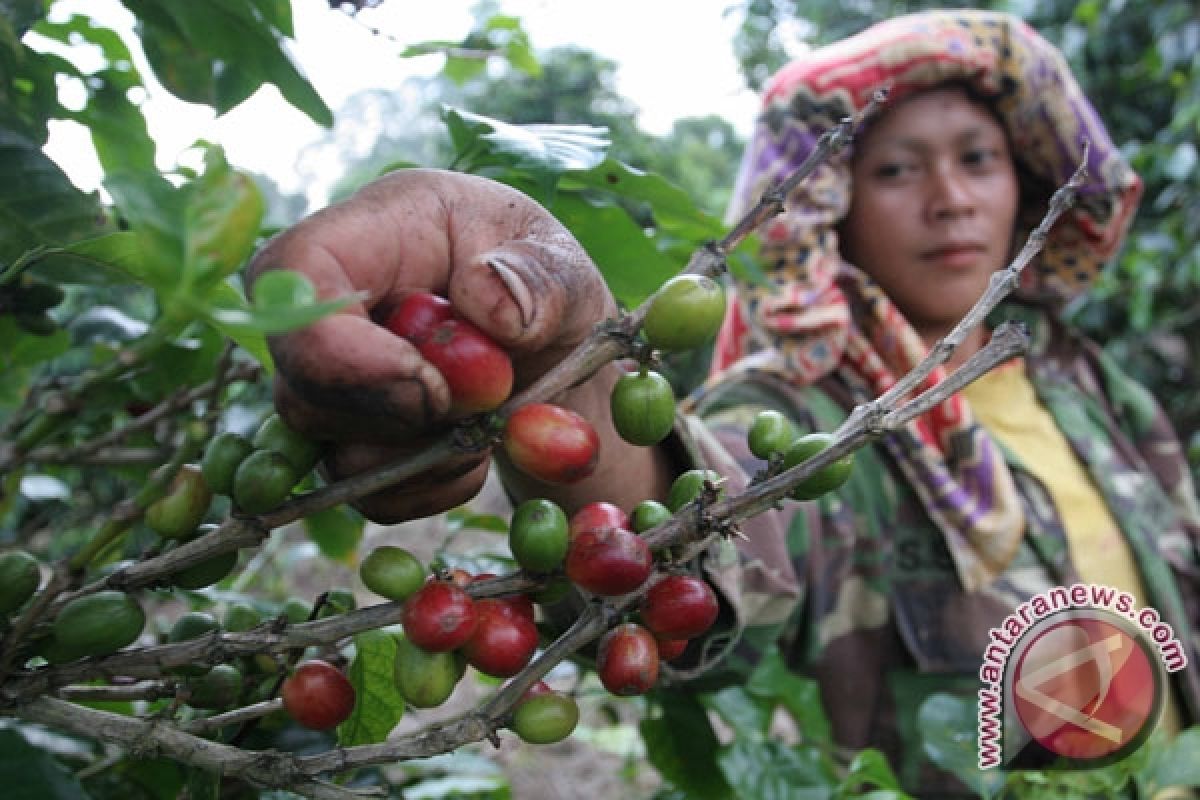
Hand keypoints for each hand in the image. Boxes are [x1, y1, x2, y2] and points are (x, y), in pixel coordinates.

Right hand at [247, 169, 615, 521]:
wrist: (557, 351)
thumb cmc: (548, 284)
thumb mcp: (564, 266)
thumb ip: (541, 281)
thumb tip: (496, 311)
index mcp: (373, 232)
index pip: (291, 277)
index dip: (337, 349)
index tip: (429, 387)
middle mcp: (331, 306)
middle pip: (300, 384)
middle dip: (397, 420)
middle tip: (480, 411)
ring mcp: (334, 379)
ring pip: (332, 449)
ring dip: (424, 458)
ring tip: (490, 423)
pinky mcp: (352, 439)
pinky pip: (371, 491)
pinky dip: (435, 485)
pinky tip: (476, 452)